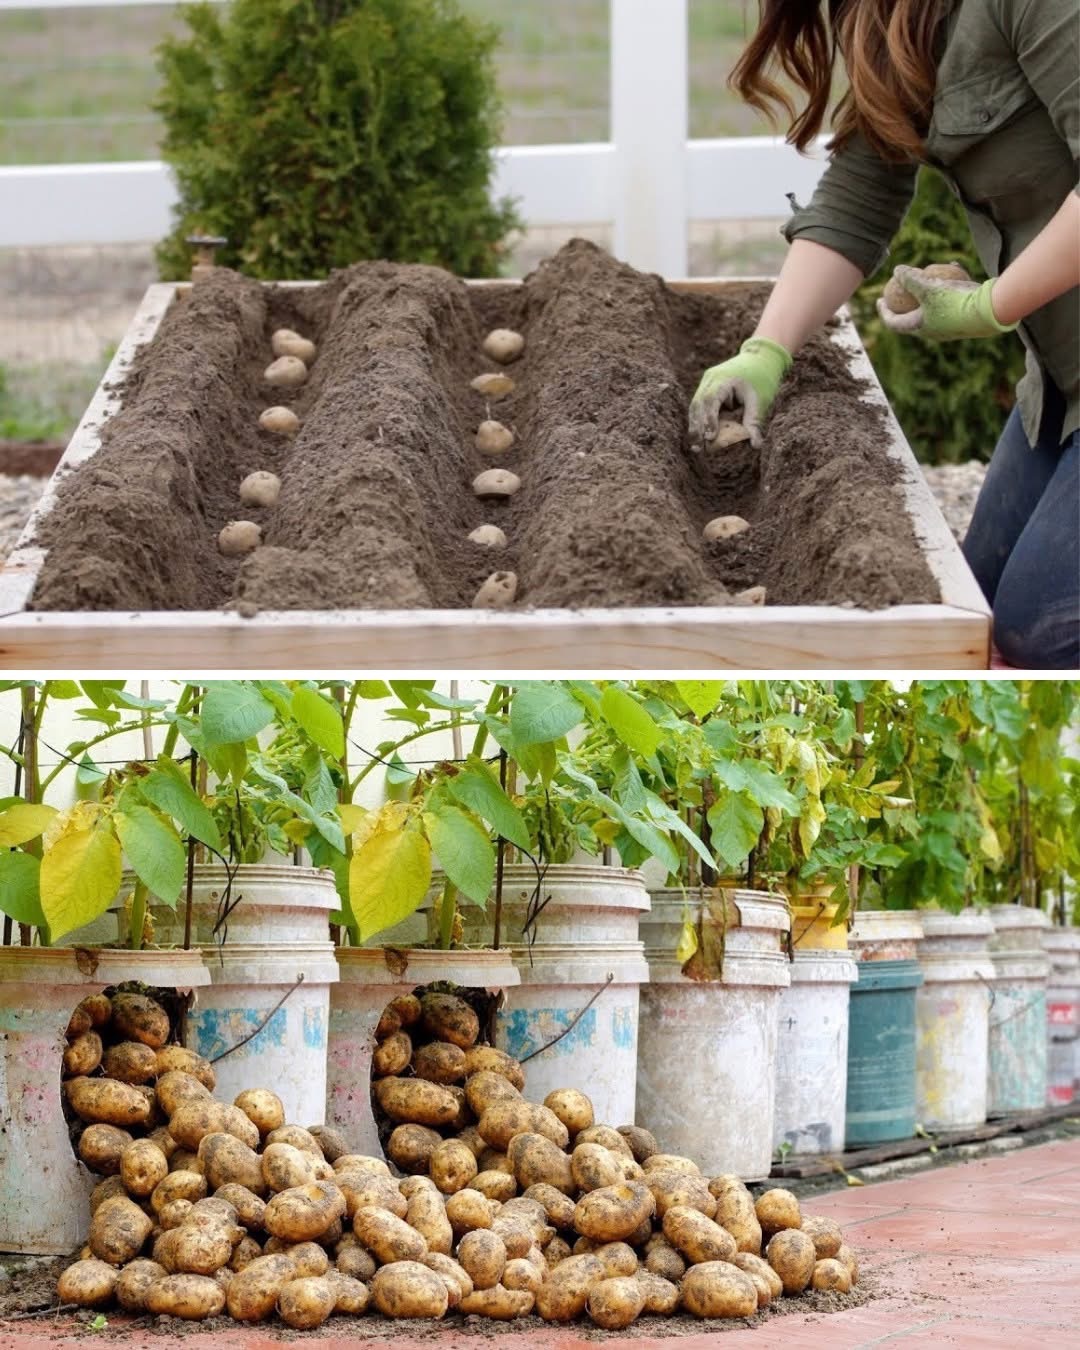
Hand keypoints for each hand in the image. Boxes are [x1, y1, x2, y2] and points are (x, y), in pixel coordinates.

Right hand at [688, 337, 792, 449]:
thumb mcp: (760, 400)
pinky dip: (699, 420)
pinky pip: (699, 405)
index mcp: (724, 379)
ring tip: (696, 446)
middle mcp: (710, 378)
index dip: (709, 420)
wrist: (760, 357)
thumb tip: (755, 445)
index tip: (710, 437)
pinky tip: (699, 436)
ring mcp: (706, 381)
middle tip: (697, 448)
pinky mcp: (707, 386)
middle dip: (697, 427)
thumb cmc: (762, 378)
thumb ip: (754, 422)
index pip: (711, 400)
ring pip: (695, 405)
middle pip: (698, 404)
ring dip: (695, 426)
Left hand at [876, 265, 1017, 340]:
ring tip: (928, 274)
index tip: (879, 300)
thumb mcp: (929, 287)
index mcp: (920, 328)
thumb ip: (910, 279)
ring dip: (929, 289)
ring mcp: (949, 325)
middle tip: (898, 291)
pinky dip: (950, 284)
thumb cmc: (956, 302)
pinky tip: (955, 266)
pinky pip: (952, 299)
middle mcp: (933, 330)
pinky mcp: (964, 316)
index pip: (894, 323)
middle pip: (912, 317)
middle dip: (904, 303)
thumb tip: (896, 270)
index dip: (883, 311)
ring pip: (934, 305)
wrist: (991, 311)